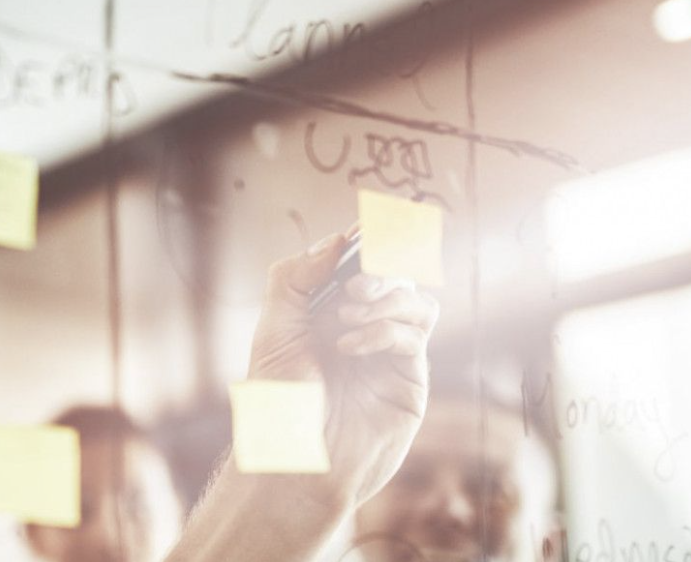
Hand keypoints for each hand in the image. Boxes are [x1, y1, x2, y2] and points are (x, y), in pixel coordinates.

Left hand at [243, 228, 438, 509]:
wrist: (295, 459)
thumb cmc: (279, 401)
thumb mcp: (274, 330)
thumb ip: (296, 279)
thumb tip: (336, 240)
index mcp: (328, 311)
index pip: (359, 262)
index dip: (367, 242)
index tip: (363, 231)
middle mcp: (363, 327)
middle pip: (396, 274)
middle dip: (380, 268)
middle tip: (354, 285)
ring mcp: (389, 352)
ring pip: (416, 301)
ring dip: (386, 298)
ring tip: (347, 318)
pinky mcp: (409, 378)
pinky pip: (416, 335)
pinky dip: (386, 330)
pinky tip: (351, 346)